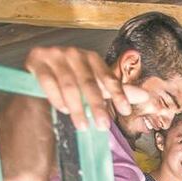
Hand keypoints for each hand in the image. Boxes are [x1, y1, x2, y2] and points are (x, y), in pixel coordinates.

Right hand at [23, 46, 148, 129]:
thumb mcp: (95, 87)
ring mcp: (54, 55)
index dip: (118, 94)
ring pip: (69, 84)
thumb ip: (117, 91)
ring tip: (83, 125)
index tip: (125, 111)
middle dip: (97, 106)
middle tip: (103, 126)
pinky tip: (63, 109)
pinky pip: (48, 81)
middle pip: (89, 83)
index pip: (108, 77)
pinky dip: (57, 97)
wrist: (38, 74)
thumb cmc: (72, 82)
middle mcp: (74, 53)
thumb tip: (145, 96)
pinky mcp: (36, 61)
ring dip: (77, 107)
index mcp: (91, 58)